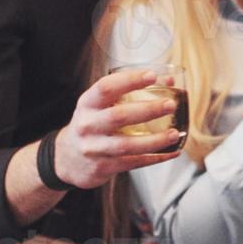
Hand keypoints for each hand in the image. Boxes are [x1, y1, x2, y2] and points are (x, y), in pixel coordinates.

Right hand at [52, 68, 184, 189]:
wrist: (67, 159)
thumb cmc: (91, 125)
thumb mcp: (100, 106)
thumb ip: (128, 92)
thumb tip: (168, 80)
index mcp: (87, 104)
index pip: (106, 87)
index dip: (129, 80)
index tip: (152, 76)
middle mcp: (88, 125)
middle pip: (119, 116)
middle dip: (147, 110)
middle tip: (170, 105)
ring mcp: (94, 148)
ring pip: (127, 145)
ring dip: (154, 140)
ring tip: (175, 133)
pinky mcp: (103, 167)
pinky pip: (133, 162)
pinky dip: (155, 158)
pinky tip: (172, 152)